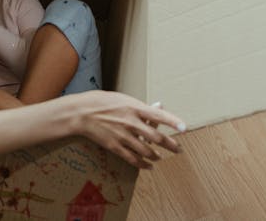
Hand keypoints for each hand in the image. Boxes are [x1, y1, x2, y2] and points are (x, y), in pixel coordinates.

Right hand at [66, 91, 184, 169]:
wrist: (81, 112)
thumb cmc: (101, 102)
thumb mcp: (122, 99)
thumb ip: (140, 106)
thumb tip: (157, 108)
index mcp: (133, 108)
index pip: (158, 116)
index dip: (173, 122)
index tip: (184, 128)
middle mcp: (131, 122)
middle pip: (156, 137)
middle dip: (170, 145)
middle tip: (178, 149)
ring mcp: (123, 135)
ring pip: (146, 150)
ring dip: (156, 156)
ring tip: (161, 158)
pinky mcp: (115, 146)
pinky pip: (132, 158)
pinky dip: (143, 164)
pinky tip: (148, 166)